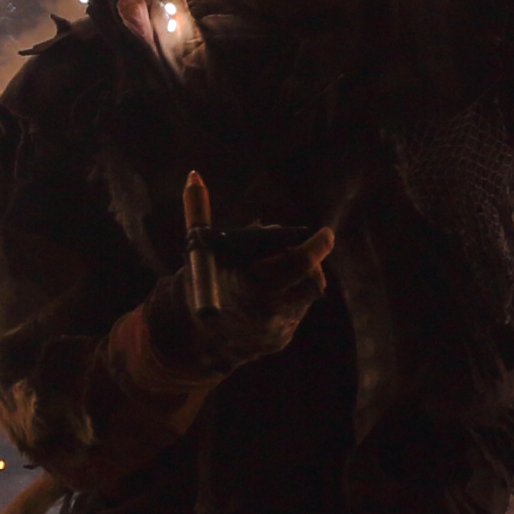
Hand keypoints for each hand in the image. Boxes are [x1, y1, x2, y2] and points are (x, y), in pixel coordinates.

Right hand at [145, 171, 334, 376]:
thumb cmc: (196, 285)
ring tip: (276, 271)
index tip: (326, 233)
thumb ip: (202, 215)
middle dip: (310, 261)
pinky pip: (296, 311)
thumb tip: (193, 174)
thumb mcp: (201, 251)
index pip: (298, 264)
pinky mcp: (280, 340)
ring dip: (298, 278)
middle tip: (303, 248)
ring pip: (306, 295)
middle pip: (311, 281)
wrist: (187, 339)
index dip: (317, 248)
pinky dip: (288, 296)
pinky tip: (269, 294)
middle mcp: (268, 312)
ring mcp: (276, 330)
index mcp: (250, 287)